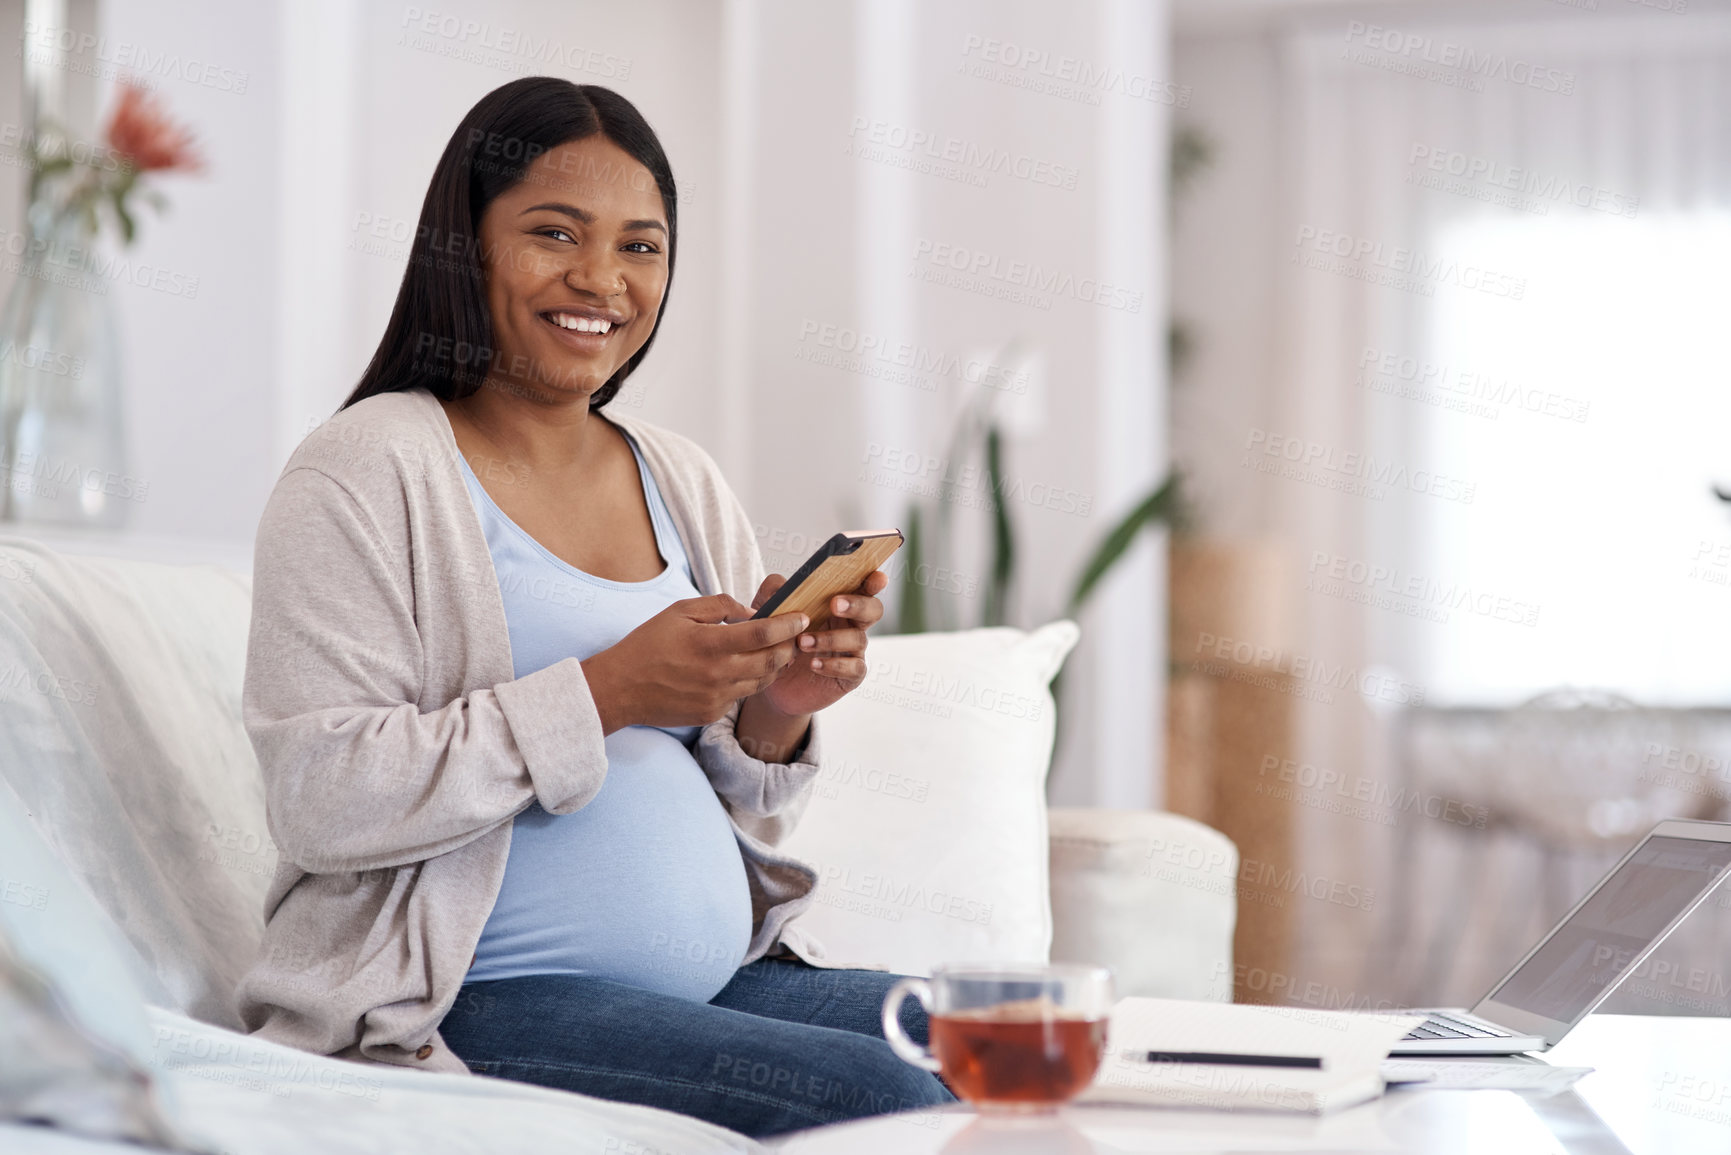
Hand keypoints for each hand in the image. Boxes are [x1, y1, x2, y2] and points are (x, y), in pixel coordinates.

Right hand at [580, 594, 808, 733]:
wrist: (620, 688)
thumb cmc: (648, 644)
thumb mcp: (679, 611)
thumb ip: (719, 606)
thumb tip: (750, 612)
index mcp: (709, 644)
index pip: (763, 633)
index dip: (787, 625)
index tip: (801, 617)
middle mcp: (717, 673)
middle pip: (771, 661)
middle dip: (789, 646)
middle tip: (796, 635)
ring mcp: (716, 698)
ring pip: (761, 681)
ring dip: (774, 666)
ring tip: (778, 651)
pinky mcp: (711, 713)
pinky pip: (741, 696)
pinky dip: (749, 682)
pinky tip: (744, 670)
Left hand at [748, 569, 887, 718]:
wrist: (772, 681)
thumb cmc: (778, 640)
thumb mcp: (769, 613)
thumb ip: (773, 592)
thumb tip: (781, 584)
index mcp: (838, 603)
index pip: (863, 586)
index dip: (873, 581)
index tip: (876, 577)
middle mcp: (851, 624)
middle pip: (873, 609)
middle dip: (858, 604)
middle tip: (834, 604)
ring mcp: (853, 650)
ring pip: (858, 638)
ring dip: (831, 638)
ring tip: (803, 642)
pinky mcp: (850, 676)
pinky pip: (853, 668)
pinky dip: (834, 665)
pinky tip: (814, 664)